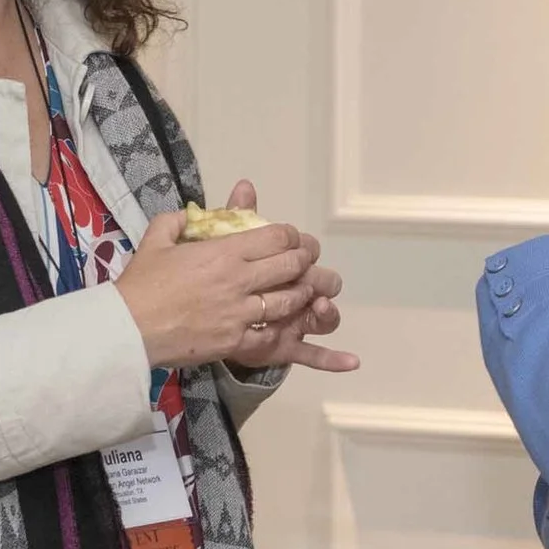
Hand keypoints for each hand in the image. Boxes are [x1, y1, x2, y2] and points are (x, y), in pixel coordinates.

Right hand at [119, 180, 322, 368]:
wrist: (128, 328)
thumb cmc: (141, 283)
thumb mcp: (155, 239)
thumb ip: (175, 221)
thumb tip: (187, 215)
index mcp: (224, 252)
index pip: (276, 237)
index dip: (291, 235)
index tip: (291, 238)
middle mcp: (239, 280)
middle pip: (290, 266)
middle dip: (303, 261)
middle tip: (305, 261)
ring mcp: (240, 313)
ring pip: (288, 301)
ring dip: (299, 294)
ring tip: (302, 291)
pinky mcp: (235, 341)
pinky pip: (270, 335)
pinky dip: (279, 329)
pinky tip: (281, 325)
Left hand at [210, 183, 358, 374]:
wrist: (196, 316)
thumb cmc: (217, 278)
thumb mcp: (223, 247)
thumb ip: (237, 218)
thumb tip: (244, 186)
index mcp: (282, 268)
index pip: (304, 255)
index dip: (308, 252)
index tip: (306, 248)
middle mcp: (294, 293)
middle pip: (319, 284)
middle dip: (322, 280)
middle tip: (315, 280)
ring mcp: (293, 321)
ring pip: (323, 318)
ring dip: (328, 312)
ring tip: (321, 307)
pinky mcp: (283, 347)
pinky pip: (311, 355)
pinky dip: (333, 359)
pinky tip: (351, 361)